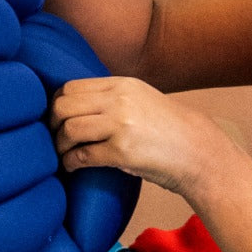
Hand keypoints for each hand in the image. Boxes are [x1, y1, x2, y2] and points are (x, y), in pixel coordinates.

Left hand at [50, 76, 237, 198]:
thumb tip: (75, 106)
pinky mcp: (122, 151)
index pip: (70, 87)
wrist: (198, 151)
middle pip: (63, 106)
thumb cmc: (169, 130)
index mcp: (121, 85)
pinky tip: (73, 166)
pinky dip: (71, 162)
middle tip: (55, 139)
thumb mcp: (141, 99)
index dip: (56, 105)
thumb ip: (111, 98)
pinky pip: (82, 155)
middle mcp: (119, 100)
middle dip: (52, 125)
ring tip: (63, 155)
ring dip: (60, 146)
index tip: (57, 120)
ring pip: (69, 129)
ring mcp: (121, 124)